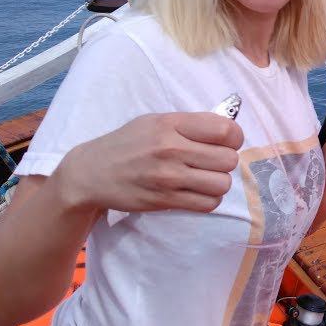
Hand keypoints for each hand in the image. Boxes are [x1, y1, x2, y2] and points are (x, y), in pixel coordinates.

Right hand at [53, 112, 242, 213]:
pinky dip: (208, 200)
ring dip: (218, 182)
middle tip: (212, 162)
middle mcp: (171, 148)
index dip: (233, 137)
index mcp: (171, 124)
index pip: (225, 130)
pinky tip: (196, 192)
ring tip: (204, 178)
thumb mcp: (155, 121)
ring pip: (221, 184)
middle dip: (225, 162)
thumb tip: (227, 130)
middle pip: (228, 159)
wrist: (91, 173)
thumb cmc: (127, 143)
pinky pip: (207, 204)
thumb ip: (189, 124)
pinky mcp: (165, 200)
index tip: (225, 142)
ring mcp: (168, 177)